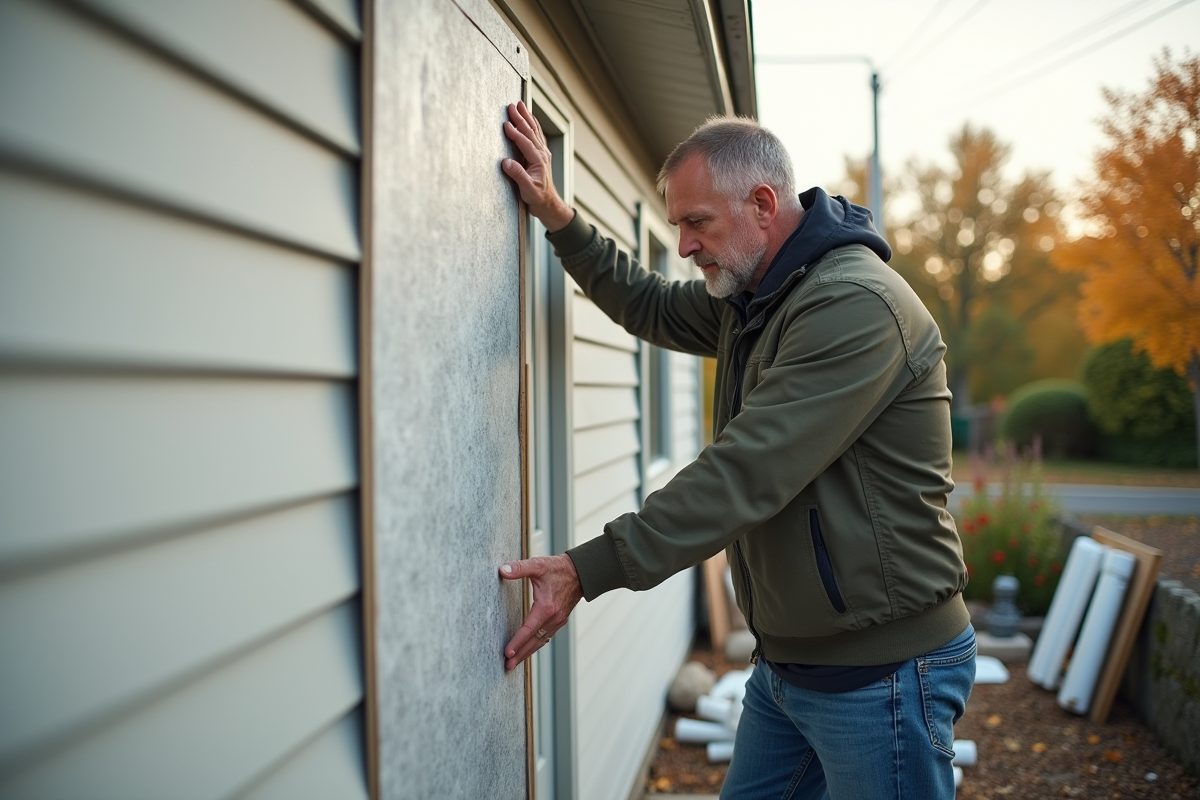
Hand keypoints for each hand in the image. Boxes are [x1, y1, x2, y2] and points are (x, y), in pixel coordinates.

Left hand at [499, 553, 583, 670]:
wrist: (580, 572)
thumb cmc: (558, 569)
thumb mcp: (538, 565)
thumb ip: (519, 568)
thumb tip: (502, 570)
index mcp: (546, 608)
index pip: (528, 630)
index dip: (517, 642)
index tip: (507, 653)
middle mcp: (553, 618)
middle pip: (534, 642)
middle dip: (520, 654)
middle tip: (507, 666)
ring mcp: (557, 621)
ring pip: (540, 641)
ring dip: (527, 652)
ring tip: (515, 662)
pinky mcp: (559, 620)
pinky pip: (546, 637)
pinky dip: (536, 645)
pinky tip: (530, 649)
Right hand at [502, 101, 574, 232]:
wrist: (548, 203)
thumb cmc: (538, 197)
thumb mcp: (527, 189)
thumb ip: (518, 175)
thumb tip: (506, 163)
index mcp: (538, 160)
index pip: (525, 142)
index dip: (515, 133)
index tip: (505, 124)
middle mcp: (542, 154)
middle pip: (530, 131)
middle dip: (520, 117)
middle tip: (512, 105)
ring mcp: (543, 153)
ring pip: (534, 130)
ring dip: (527, 117)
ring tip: (520, 105)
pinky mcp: (541, 155)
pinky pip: (536, 135)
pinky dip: (532, 124)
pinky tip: (529, 118)